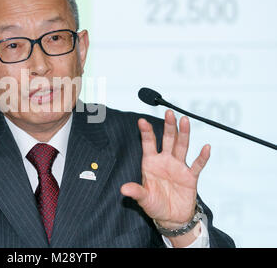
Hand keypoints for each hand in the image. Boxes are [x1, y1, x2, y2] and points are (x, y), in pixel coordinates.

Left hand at [120, 109, 209, 228]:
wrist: (171, 218)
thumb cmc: (154, 205)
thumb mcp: (143, 199)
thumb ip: (135, 192)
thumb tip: (123, 189)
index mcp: (151, 163)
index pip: (148, 143)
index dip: (146, 132)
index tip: (141, 121)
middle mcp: (165, 161)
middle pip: (167, 139)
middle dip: (168, 126)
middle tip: (169, 112)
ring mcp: (178, 167)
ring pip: (182, 146)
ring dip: (184, 134)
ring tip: (184, 120)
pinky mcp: (190, 177)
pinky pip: (197, 165)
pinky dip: (202, 157)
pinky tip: (206, 147)